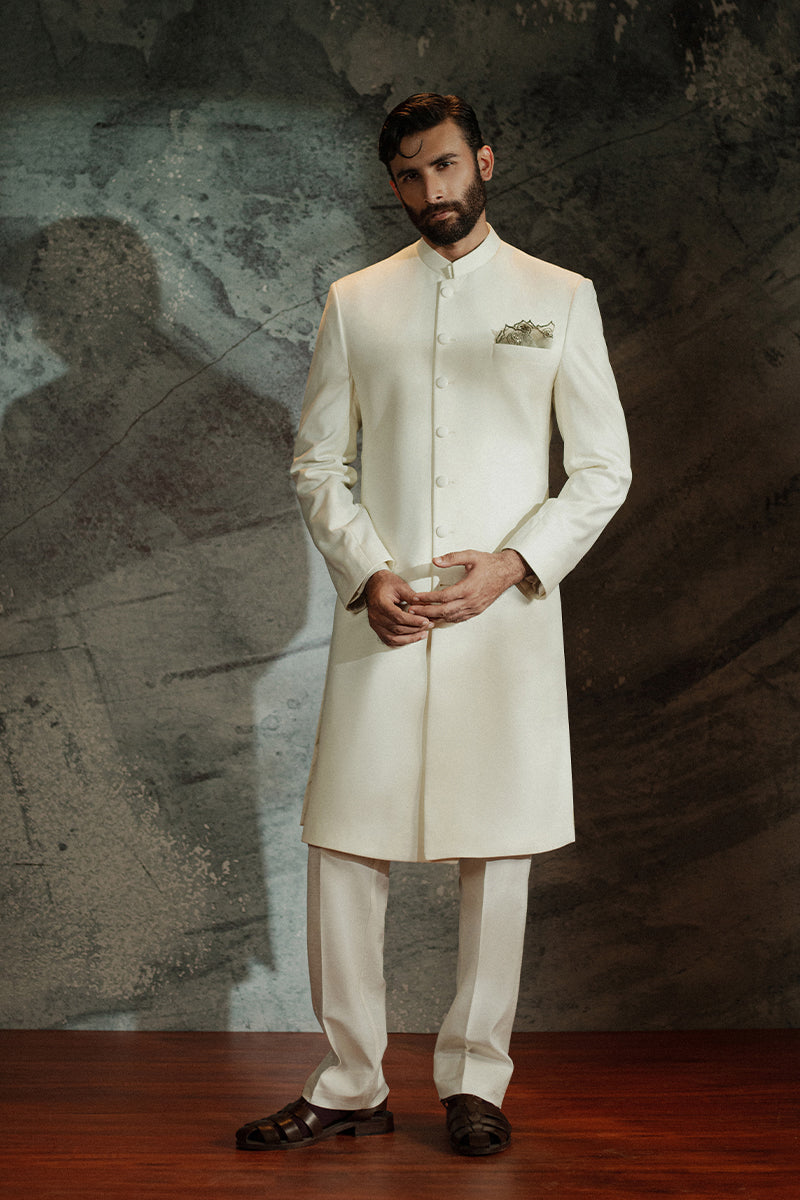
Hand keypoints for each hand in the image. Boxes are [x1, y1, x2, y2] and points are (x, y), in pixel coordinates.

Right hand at [365, 570, 433, 646]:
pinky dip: (402, 641)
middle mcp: (376, 616)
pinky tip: (412, 638)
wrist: (373, 585)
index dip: (413, 621)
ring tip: (422, 634)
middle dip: (415, 629)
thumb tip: (425, 607)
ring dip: (410, 638)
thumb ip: (412, 597)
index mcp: (381, 603)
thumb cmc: (385, 584)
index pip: (398, 617)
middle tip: (428, 625)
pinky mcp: (377, 628)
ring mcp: (375, 624)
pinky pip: (389, 640)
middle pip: (397, 629)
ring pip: (394, 638)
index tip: (425, 621)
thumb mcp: (401, 586)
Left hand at [407, 549, 528, 624]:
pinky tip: (438, 618)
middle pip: (444, 610)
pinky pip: (458, 619)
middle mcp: (471, 600)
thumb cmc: (490, 565)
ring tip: (421, 616)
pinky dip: (446, 619)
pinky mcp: (476, 611)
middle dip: (426, 611)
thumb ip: (452, 558)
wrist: (506, 572)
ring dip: (434, 617)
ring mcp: (474, 608)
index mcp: (468, 587)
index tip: (417, 598)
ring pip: (450, 617)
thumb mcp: (471, 556)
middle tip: (413, 610)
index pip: (443, 597)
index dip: (428, 598)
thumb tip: (436, 560)